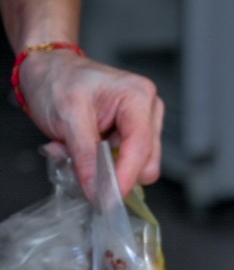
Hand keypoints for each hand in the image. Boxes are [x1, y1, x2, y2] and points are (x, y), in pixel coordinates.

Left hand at [17, 49, 163, 196]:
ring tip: (79, 150)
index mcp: (138, 97)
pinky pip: (126, 161)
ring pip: (138, 165)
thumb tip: (98, 190)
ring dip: (107, 167)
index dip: (125, 176)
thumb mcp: (67, 116)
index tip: (108, 199)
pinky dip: (104, 162)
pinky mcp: (134, 133)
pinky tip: (87, 148)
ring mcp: (145, 122)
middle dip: (114, 170)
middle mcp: (149, 109)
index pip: (141, 147)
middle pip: (147, 161)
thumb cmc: (57, 81)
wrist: (48, 70)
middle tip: (81, 165)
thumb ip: (85, 155)